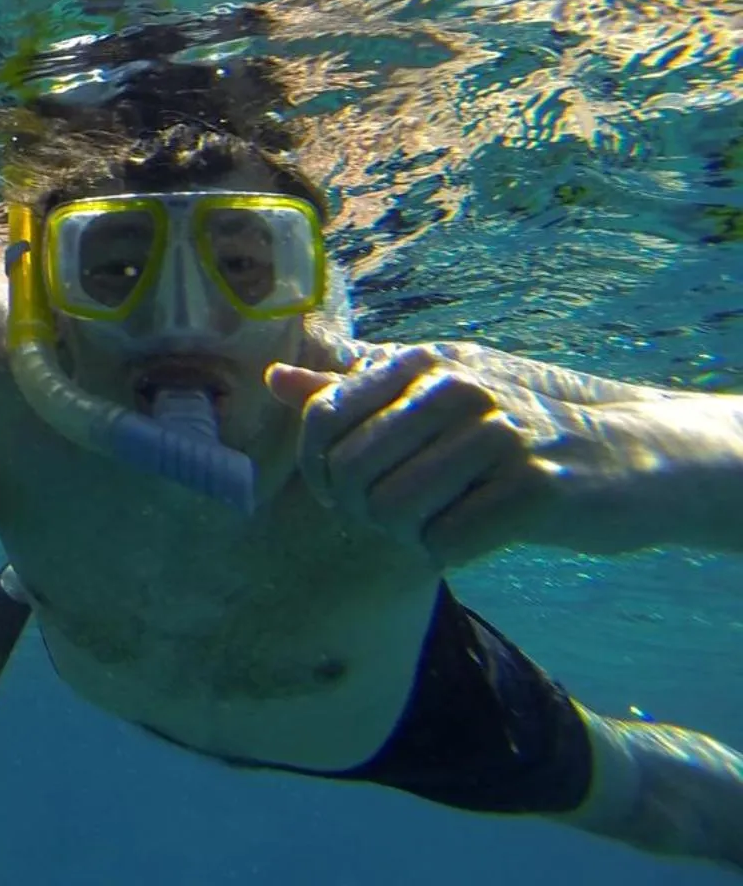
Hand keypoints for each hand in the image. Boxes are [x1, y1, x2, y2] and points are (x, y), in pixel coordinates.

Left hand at [266, 334, 619, 565]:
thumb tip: (276, 379)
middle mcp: (457, 388)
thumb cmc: (520, 425)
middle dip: (361, 508)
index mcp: (423, 361)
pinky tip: (472, 535)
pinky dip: (447, 550)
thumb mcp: (438, 389)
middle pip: (351, 472)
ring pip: (393, 510)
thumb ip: (354, 386)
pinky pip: (445, 542)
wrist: (635, 453)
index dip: (316, 468)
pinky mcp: (534, 489)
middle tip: (395, 516)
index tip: (337, 491)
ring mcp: (498, 435)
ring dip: (405, 533)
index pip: (322, 417)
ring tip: (436, 522)